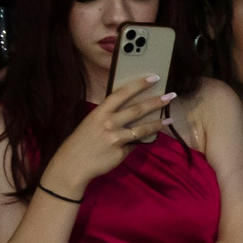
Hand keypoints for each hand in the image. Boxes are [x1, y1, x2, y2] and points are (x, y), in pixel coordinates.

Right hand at [45, 72, 173, 190]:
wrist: (72, 164)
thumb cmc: (82, 142)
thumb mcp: (92, 123)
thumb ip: (110, 117)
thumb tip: (132, 116)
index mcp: (100, 112)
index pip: (122, 94)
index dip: (139, 85)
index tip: (154, 78)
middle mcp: (108, 122)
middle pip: (137, 109)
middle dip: (156, 102)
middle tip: (171, 95)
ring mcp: (115, 137)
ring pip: (141, 128)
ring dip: (157, 123)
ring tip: (169, 119)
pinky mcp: (120, 151)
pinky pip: (134, 144)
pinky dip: (141, 142)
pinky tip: (152, 137)